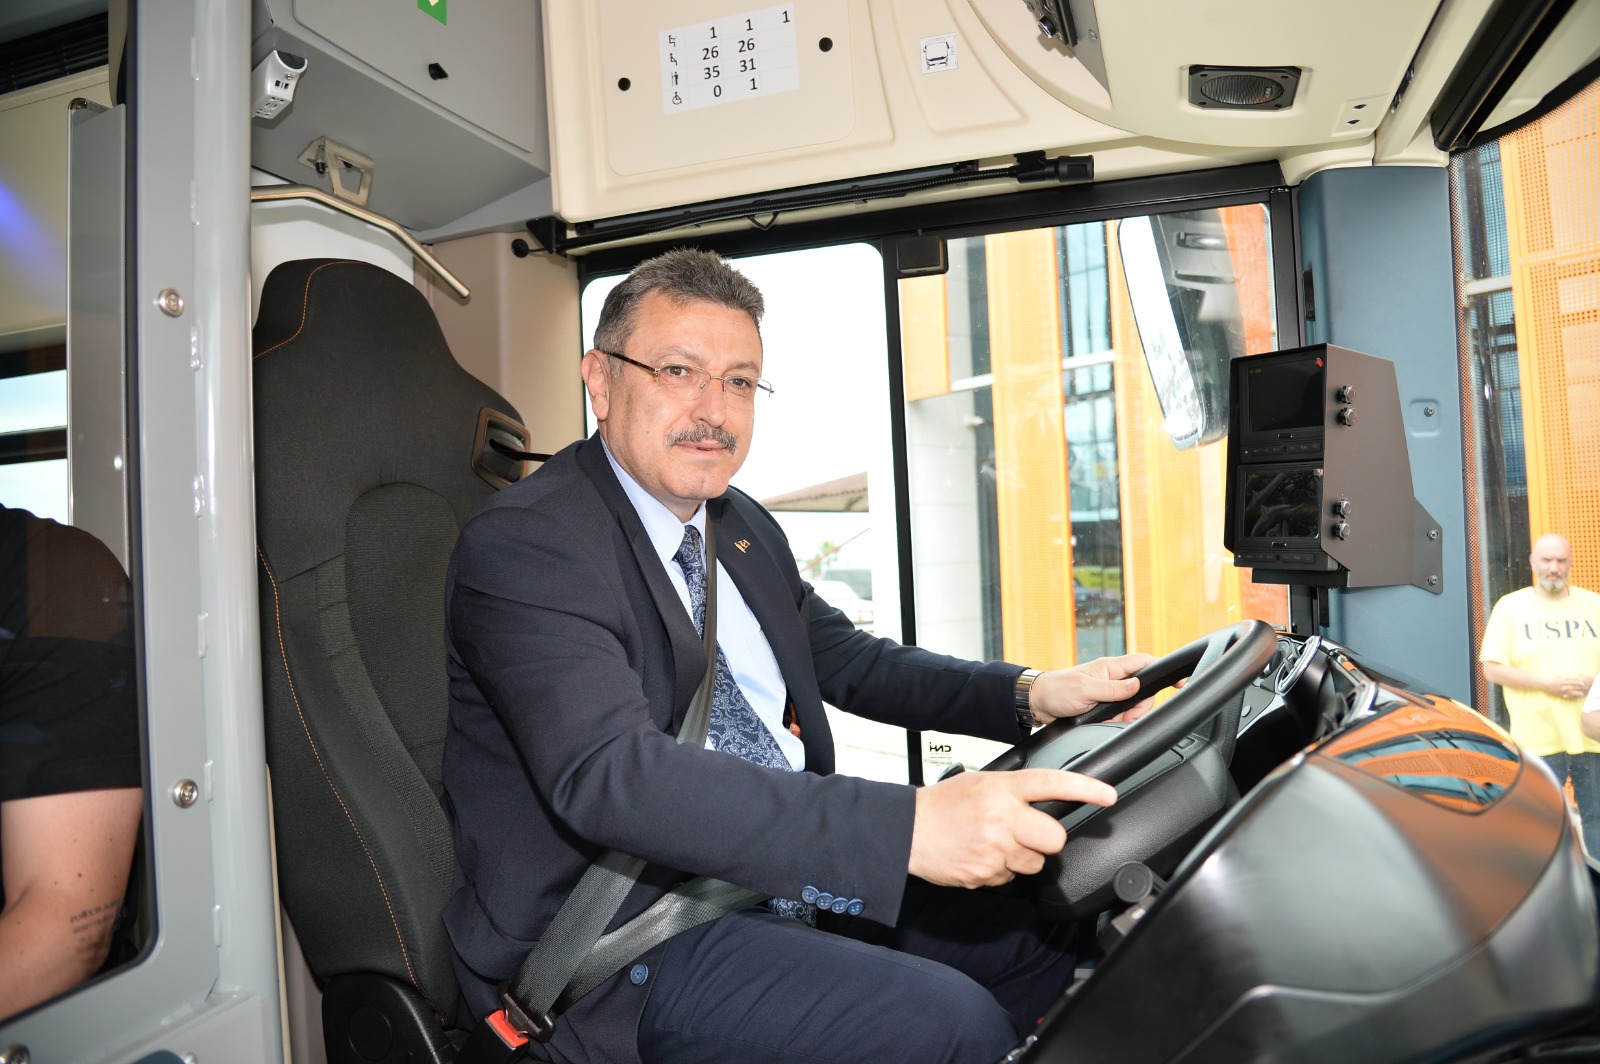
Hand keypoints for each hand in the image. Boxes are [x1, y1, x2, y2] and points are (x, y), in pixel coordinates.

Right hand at [908, 768, 1116, 887]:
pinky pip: (1010, 878)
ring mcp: (995, 848)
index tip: (1108, 795)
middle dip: (1046, 839)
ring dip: (1021, 857)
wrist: (907, 831)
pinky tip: (981, 856)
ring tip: (994, 843)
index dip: (1085, 789)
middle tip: (1027, 833)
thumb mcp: (980, 782)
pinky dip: (1000, 870)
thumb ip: (1013, 791)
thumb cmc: (943, 804)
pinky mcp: (986, 873)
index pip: (1052, 784)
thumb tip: (1045, 801)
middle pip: (1053, 837)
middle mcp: (1002, 817)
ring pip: (1034, 862)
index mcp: (1002, 788)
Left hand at [1027, 653, 1156, 725]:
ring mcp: (1111, 693)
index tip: (1180, 682)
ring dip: (1126, 716)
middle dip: (1139, 707)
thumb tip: (1137, 685)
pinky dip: (1118, 721)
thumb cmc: (1057, 690)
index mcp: (1111, 667)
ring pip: (1135, 706)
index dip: (1164, 670)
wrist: (1039, 704)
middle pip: (1145, 691)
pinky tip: (1107, 723)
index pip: (1145, 663)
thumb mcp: (1085, 689)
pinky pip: (1123, 715)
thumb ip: (1113, 688)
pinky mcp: (1106, 707)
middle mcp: (1114, 679)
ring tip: (1108, 718)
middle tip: (1122, 714)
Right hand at [1548, 675, 1590, 700]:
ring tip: (1582, 694)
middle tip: (1584, 688)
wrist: (1544, 685)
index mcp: (1562, 681)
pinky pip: (1567, 697)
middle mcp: (1562, 686)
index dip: (1577, 682)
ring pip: (1570, 693)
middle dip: (1578, 688)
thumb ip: (1565, 678)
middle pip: (1572, 687)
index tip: (1582, 682)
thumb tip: (1571, 678)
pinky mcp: (1560, 694)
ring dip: (1576, 693)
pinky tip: (1576, 698)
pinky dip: (1572, 697)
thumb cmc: (1552, 680)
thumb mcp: (1558, 678)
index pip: (1571, 681)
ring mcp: (1561, 691)